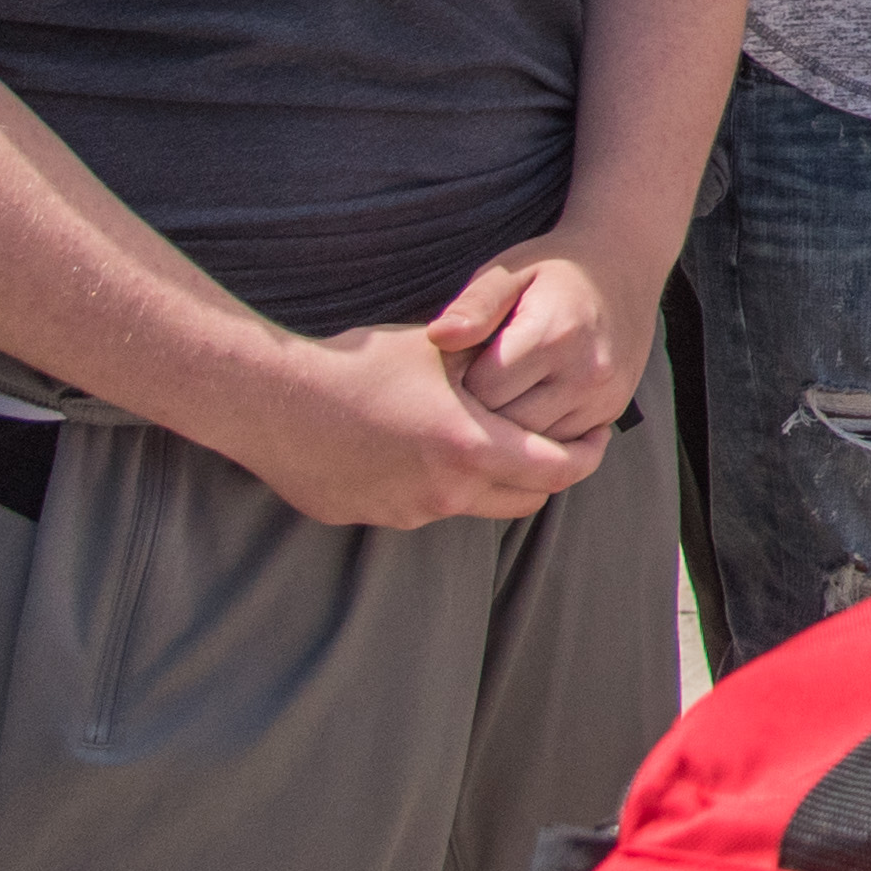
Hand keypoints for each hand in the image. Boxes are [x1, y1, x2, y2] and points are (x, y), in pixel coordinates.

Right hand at [233, 279, 607, 527]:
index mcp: (472, 449)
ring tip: (476, 439)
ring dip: (484, 480)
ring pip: (470, 505)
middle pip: (524, 499)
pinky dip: (431, 484)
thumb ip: (489, 364)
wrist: (273, 400)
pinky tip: (410, 447)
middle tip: (553, 445)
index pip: (557, 471)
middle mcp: (446, 493)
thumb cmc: (359, 363)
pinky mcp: (369, 519)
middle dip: (546, 474)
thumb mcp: (438, 351)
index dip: (587, 455)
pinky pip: (417, 507)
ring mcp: (407, 513)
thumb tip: (530, 359)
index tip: (597, 438)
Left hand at [451, 243, 646, 442]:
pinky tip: (528, 402)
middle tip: (472, 384)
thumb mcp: (509, 271)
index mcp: (553, 333)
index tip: (456, 365)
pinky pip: (560, 445)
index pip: (483, 390)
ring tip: (500, 394)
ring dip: (509, 430)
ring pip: (534, 445)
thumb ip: (474, 305)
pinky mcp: (613, 410)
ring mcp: (603, 396)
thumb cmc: (551, 269)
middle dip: (480, 412)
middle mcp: (585, 371)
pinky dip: (538, 434)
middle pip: (507, 426)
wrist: (625, 267)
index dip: (458, 382)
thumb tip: (438, 337)